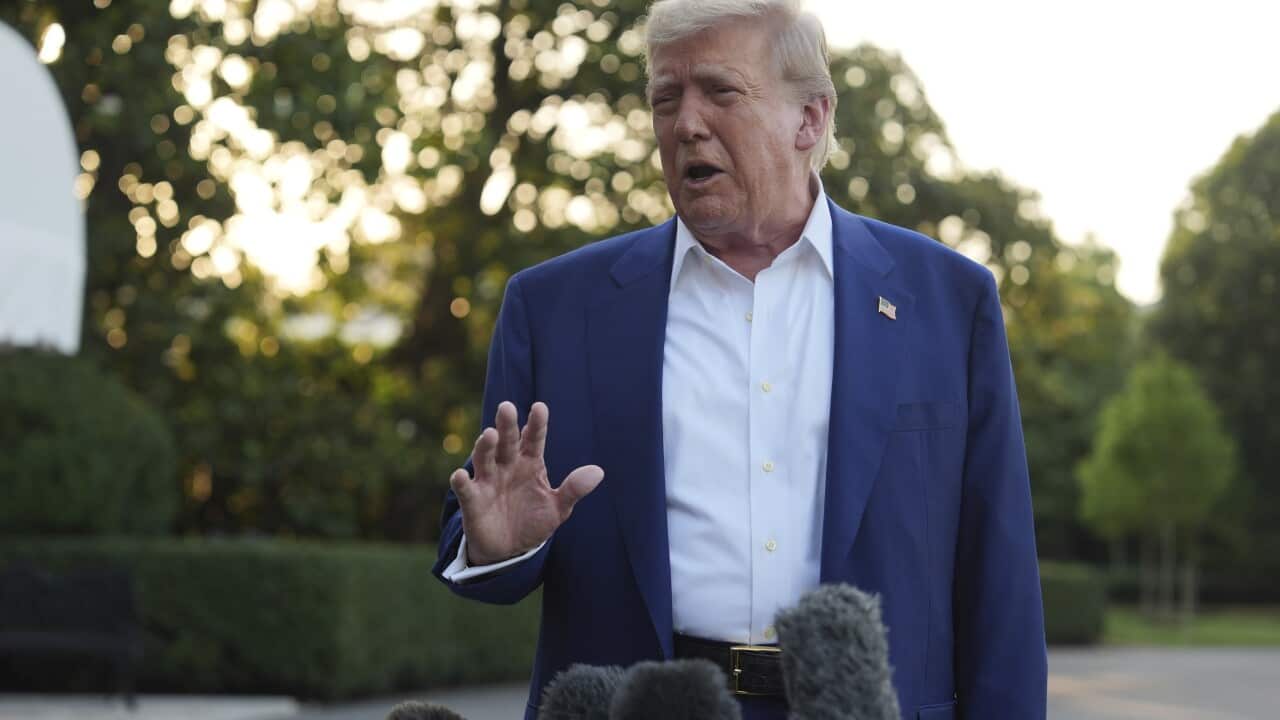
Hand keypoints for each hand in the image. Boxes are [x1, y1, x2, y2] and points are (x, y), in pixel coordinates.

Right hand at [449, 401, 603, 565]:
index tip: (540, 407)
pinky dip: (461, 482)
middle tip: (507, 407)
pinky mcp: (473, 501)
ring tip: (489, 435)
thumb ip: (574, 489)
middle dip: (506, 425)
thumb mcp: (558, 507)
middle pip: (507, 442)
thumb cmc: (534, 521)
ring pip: (485, 458)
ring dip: (485, 447)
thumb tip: (598, 472)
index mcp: (530, 463)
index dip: (536, 424)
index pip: (534, 439)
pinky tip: (460, 475)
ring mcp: (488, 481)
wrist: (510, 551)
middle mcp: (507, 466)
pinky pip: (465, 489)